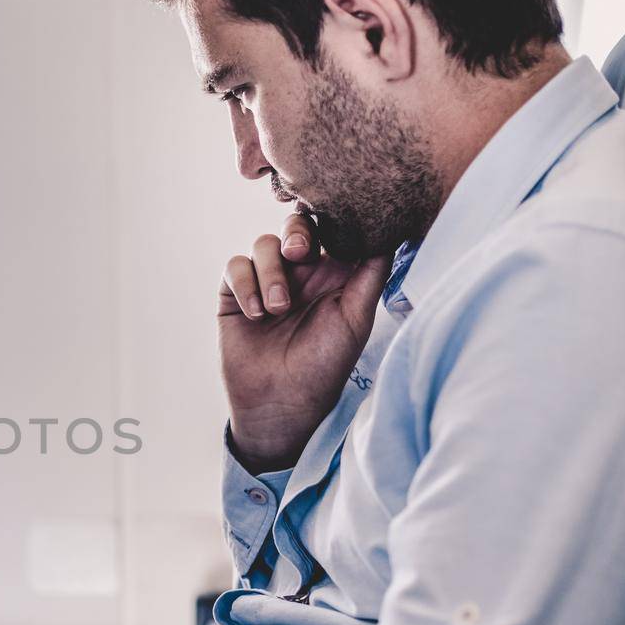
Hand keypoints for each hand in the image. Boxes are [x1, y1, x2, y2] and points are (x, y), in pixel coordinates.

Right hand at [219, 213, 392, 471]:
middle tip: (298, 253)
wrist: (281, 404)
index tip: (332, 232)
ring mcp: (266, 281)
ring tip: (278, 309)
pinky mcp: (235, 295)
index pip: (331, 229)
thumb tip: (390, 231)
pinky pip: (235, 267)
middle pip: (294, 225)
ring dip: (270, 272)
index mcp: (333, 273)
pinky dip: (245, 285)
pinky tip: (256, 315)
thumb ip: (371, 274)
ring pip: (263, 244)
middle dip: (295, 232)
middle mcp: (300, 273)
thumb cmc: (325, 366)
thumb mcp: (357, 318)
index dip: (329, 220)